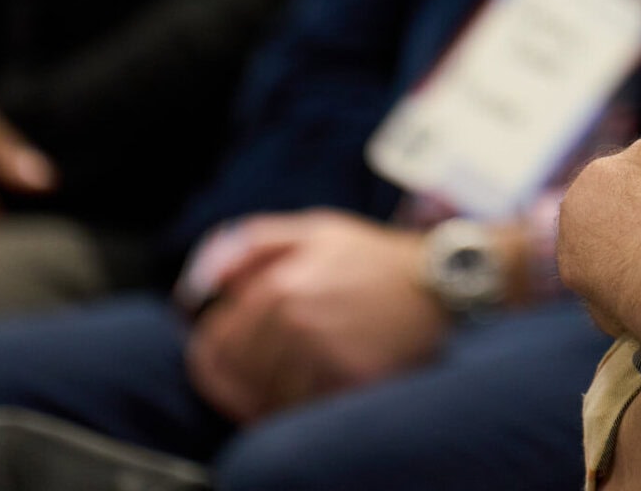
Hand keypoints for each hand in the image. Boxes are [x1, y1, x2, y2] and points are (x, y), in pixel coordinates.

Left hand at [183, 210, 451, 423]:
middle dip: (244, 382)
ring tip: (299, 383)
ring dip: (273, 399)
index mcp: (278, 283)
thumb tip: (199, 282)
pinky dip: (303, 410)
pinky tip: (318, 394)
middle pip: (240, 375)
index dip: (213, 362)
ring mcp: (325, 349)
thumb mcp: (315, 230)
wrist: (441, 280)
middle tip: (269, 380)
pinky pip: (306, 409)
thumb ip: (251, 245)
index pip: (215, 343)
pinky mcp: (353, 377)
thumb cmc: (376, 258)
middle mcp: (296, 316)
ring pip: (269, 397)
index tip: (225, 370)